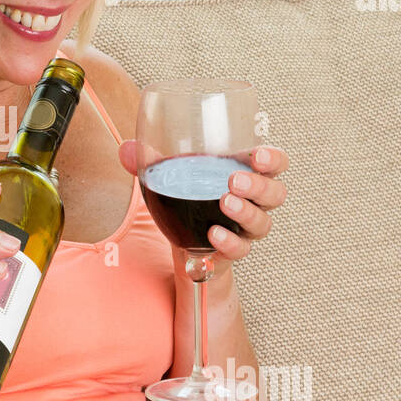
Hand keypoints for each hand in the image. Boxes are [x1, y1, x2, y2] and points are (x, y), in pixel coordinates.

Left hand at [120, 141, 288, 273]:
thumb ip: (150, 161)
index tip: (257, 155)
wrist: (179, 236)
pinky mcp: (230, 252)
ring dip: (246, 212)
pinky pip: (239, 250)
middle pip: (275, 194)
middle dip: (259, 186)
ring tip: (224, 202)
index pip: (275, 164)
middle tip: (233, 180)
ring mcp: (244, 229)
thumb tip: (126, 149)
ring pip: (262, 223)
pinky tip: (212, 234)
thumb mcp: (169, 174)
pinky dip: (228, 243)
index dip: (273, 159)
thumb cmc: (185, 194)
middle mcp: (253, 202)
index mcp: (245, 173)